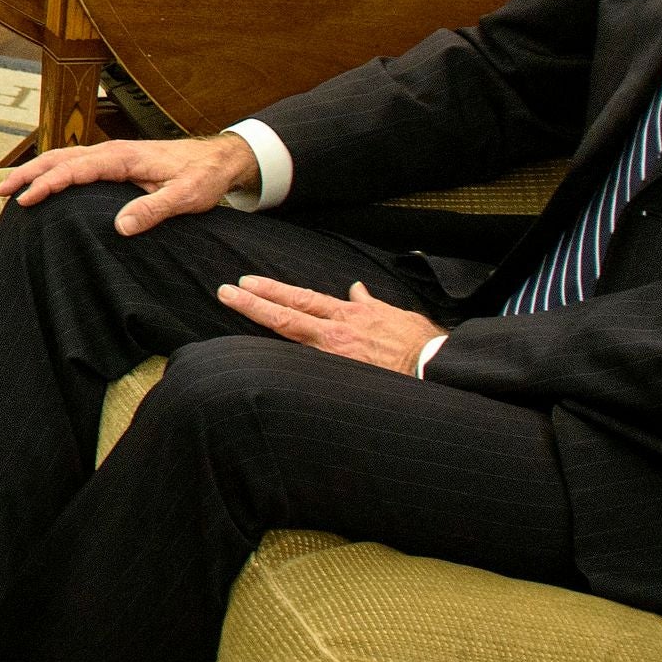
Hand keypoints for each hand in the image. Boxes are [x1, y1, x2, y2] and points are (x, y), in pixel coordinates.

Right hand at [0, 131, 258, 234]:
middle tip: (0, 192)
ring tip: (11, 188)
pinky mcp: (114, 163)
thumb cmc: (203, 176)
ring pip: (64, 158)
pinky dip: (52, 171)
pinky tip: (44, 184)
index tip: (27, 200)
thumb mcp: (186, 197)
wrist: (219, 160)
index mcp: (123, 157)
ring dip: (36, 171)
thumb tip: (120, 226)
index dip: (49, 184)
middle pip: (59, 158)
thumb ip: (154, 209)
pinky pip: (75, 164)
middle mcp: (112, 152)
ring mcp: (111, 156)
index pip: (76, 169)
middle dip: (28, 173)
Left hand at [219, 272, 438, 376]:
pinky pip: (308, 370)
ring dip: (262, 326)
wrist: (437, 367)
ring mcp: (337, 357)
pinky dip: (285, 369)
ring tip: (236, 317)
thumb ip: (370, 304)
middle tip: (224, 291)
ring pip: (292, 340)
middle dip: (253, 303)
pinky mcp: (342, 378)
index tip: (247, 283)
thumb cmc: (419, 342)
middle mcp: (336, 334)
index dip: (271, 292)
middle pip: (286, 315)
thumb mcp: (394, 314)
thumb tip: (357, 290)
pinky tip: (258, 371)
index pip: (300, 300)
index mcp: (348, 316)